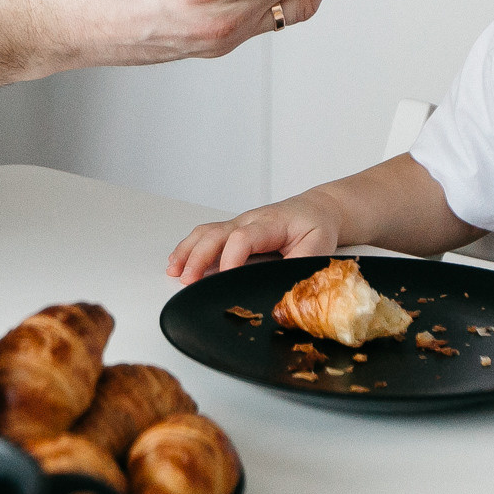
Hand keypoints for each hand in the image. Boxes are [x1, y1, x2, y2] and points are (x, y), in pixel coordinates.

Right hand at [167, 196, 343, 283]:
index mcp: (269, 224)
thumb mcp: (319, 244)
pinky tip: (178, 261)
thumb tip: (283, 285)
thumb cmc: (316, 225)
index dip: (231, 258)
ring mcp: (238, 224)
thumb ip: (301, 263)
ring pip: (206, 232)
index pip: (243, 237)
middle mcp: (249, 221)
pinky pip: (206, 235)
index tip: (226, 278)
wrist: (316, 208)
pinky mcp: (233, 231)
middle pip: (216, 233)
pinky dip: (189, 248)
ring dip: (188, 251)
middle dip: (199, 257)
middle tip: (189, 280)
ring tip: (174, 271)